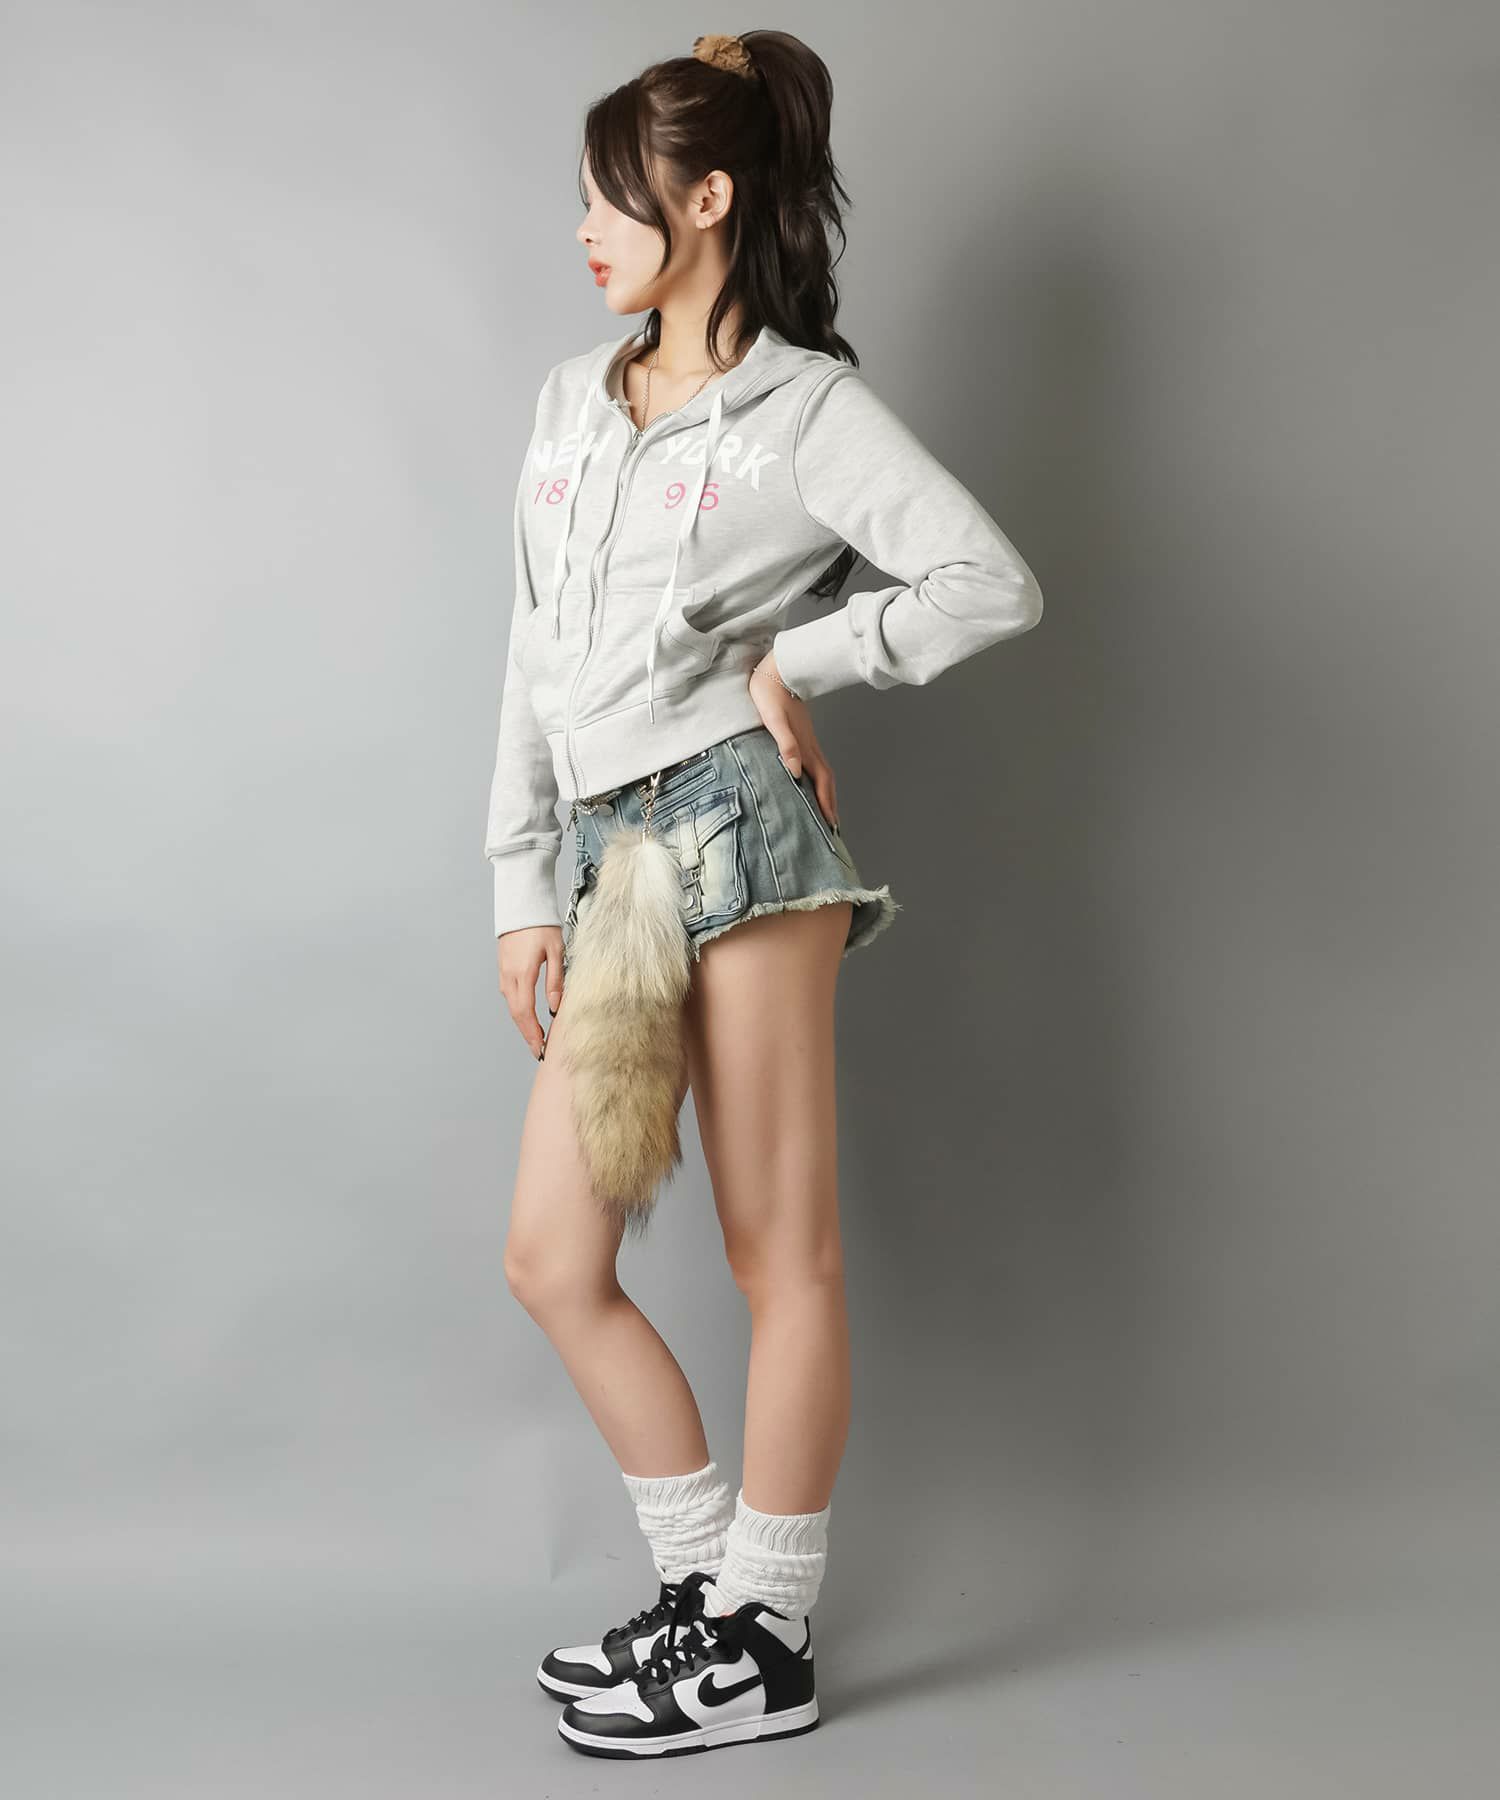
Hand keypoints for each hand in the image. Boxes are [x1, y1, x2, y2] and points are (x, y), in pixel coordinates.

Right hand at [497, 925, 564, 1060]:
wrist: (521, 905)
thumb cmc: (541, 925)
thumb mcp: (556, 951)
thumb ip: (556, 980)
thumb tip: (555, 1008)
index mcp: (522, 973)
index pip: (525, 1013)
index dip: (533, 1034)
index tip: (541, 1049)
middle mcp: (509, 977)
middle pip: (516, 1014)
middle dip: (528, 1034)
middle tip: (540, 1051)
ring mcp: (504, 973)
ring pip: (512, 1006)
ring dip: (523, 1024)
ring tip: (537, 1038)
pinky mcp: (504, 969)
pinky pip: (510, 996)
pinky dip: (519, 1011)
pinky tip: (529, 1017)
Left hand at [748, 650, 839, 832]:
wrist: (778, 669)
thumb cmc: (770, 694)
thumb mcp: (774, 721)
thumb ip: (786, 746)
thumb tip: (796, 773)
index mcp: (805, 747)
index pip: (821, 782)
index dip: (826, 804)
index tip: (831, 825)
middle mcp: (810, 747)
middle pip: (826, 781)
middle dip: (830, 804)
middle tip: (832, 826)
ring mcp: (808, 741)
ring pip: (823, 772)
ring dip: (826, 792)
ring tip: (825, 810)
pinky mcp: (803, 735)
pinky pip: (816, 763)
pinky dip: (818, 779)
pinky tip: (810, 783)